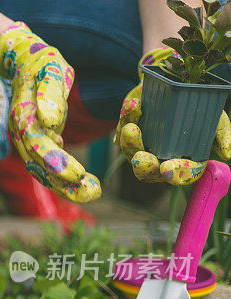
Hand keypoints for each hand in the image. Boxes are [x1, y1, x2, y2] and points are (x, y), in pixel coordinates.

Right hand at [0, 22, 100, 202]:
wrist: (25, 62)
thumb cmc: (42, 64)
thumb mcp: (50, 70)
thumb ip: (49, 95)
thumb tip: (49, 122)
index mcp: (25, 116)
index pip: (39, 145)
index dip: (57, 162)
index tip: (79, 174)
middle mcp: (21, 133)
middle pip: (39, 165)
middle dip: (64, 183)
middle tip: (91, 194)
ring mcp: (26, 140)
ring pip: (41, 170)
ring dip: (64, 186)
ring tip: (90, 194)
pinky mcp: (35, 143)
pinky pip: (45, 165)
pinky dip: (60, 177)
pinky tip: (79, 182)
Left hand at [115, 47, 230, 184]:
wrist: (178, 81)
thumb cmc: (197, 105)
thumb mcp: (215, 117)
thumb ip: (221, 134)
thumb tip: (227, 153)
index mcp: (182, 160)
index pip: (181, 174)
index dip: (176, 174)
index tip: (168, 168)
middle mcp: (160, 158)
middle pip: (149, 172)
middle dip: (144, 167)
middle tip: (141, 158)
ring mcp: (141, 146)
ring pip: (131, 152)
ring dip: (130, 142)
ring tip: (133, 127)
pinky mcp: (126, 131)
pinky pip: (121, 129)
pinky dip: (127, 117)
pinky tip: (135, 106)